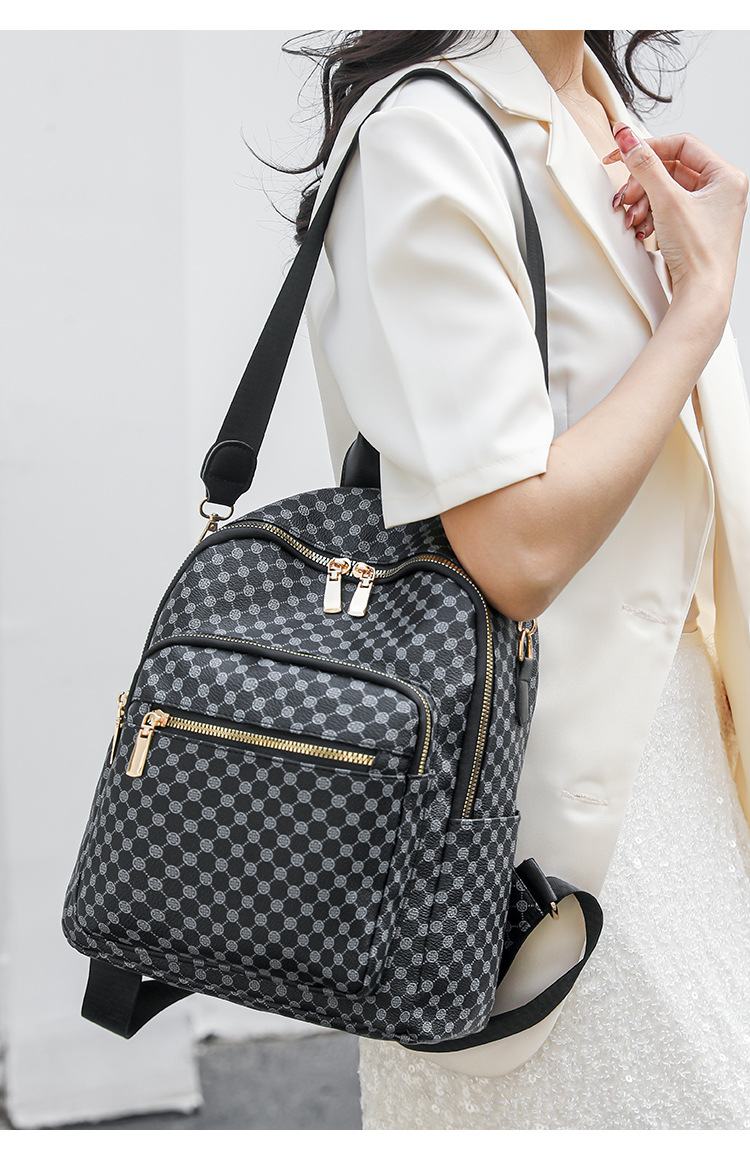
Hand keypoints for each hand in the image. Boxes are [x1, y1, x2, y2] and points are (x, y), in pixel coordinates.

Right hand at [602, 123, 747, 316]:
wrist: (702, 294)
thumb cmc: (699, 253)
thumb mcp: (667, 200)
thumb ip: (644, 165)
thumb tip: (626, 137)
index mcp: (726, 176)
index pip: (682, 145)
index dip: (649, 148)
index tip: (623, 153)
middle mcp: (721, 191)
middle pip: (671, 170)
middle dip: (642, 184)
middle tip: (625, 196)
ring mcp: (708, 211)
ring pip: (666, 192)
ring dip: (643, 203)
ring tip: (632, 218)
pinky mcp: (695, 229)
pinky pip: (667, 211)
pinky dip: (650, 217)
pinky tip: (641, 229)